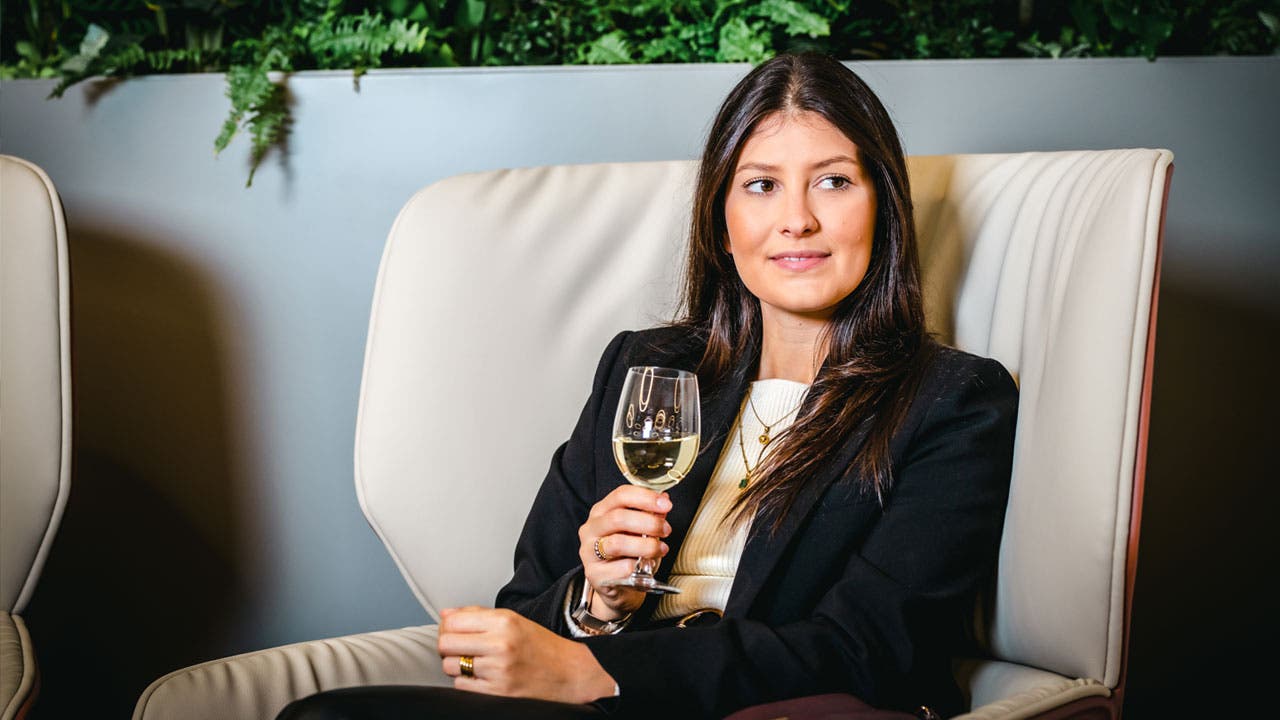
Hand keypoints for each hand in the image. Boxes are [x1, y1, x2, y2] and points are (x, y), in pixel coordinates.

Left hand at [438, 607, 616, 702]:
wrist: (568, 673)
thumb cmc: (541, 646)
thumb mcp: (513, 620)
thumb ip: (477, 615)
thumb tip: (445, 615)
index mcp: (504, 621)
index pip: (453, 621)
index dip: (447, 626)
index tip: (453, 630)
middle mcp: (500, 644)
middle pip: (446, 643)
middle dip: (448, 646)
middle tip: (459, 648)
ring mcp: (498, 670)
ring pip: (450, 666)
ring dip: (457, 665)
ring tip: (473, 662)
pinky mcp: (497, 692)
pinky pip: (461, 686)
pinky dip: (466, 681)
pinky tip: (481, 676)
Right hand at [577, 485, 671, 618]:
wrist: (619, 588)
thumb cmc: (629, 555)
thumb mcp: (639, 531)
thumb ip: (650, 515)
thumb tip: (664, 498)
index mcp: (600, 512)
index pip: (620, 495)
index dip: (646, 498)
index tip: (666, 505)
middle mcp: (590, 529)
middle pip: (618, 518)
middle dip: (648, 523)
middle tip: (666, 530)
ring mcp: (588, 552)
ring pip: (617, 544)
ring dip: (646, 546)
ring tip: (661, 549)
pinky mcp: (594, 575)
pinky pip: (618, 569)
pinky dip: (636, 567)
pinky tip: (645, 568)